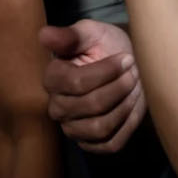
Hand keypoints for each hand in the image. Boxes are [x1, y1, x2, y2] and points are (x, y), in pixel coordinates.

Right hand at [39, 19, 146, 152]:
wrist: (125, 65)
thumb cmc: (105, 45)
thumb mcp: (90, 33)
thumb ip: (69, 35)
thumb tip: (43, 35)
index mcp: (53, 78)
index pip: (76, 83)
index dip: (106, 72)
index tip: (126, 58)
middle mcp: (57, 106)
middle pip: (91, 105)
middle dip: (119, 88)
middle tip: (133, 72)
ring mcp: (73, 127)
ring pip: (100, 127)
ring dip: (124, 106)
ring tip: (133, 88)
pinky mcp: (91, 143)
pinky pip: (109, 144)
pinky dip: (126, 126)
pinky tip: (131, 106)